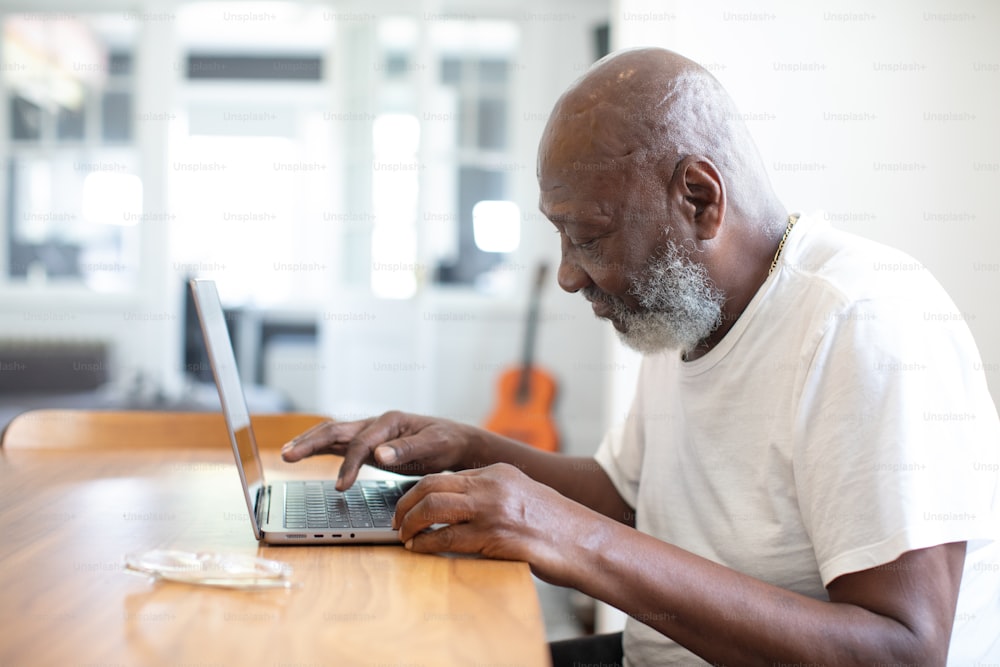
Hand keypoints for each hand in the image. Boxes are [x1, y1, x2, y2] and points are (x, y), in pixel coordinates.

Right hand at [280, 411, 474, 490]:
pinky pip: (339, 444)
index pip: (360, 444)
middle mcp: (375, 424)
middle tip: (288, 455)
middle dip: (311, 442)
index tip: (341, 487)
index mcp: (390, 422)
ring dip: (308, 443)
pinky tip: (303, 452)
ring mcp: (370, 433)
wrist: (454, 441)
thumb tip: (379, 454)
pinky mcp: (368, 444)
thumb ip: (407, 449)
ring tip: (286, 453)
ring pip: (333, 434)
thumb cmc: (445, 442)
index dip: (349, 465)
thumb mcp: (433, 446)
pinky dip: (320, 448)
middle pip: (336, 430)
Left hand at [393, 462, 592, 585]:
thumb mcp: (522, 496)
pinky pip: (446, 537)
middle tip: (396, 520)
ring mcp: (492, 509)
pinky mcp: (494, 536)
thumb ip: (492, 496)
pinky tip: (420, 549)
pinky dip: (426, 544)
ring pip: (433, 507)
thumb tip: (458, 508)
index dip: (421, 491)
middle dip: (406, 504)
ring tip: (404, 535)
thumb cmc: (556, 526)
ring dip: (410, 523)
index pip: (447, 475)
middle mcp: (492, 485)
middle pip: (432, 486)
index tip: (409, 505)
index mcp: (498, 472)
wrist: (584, 543)